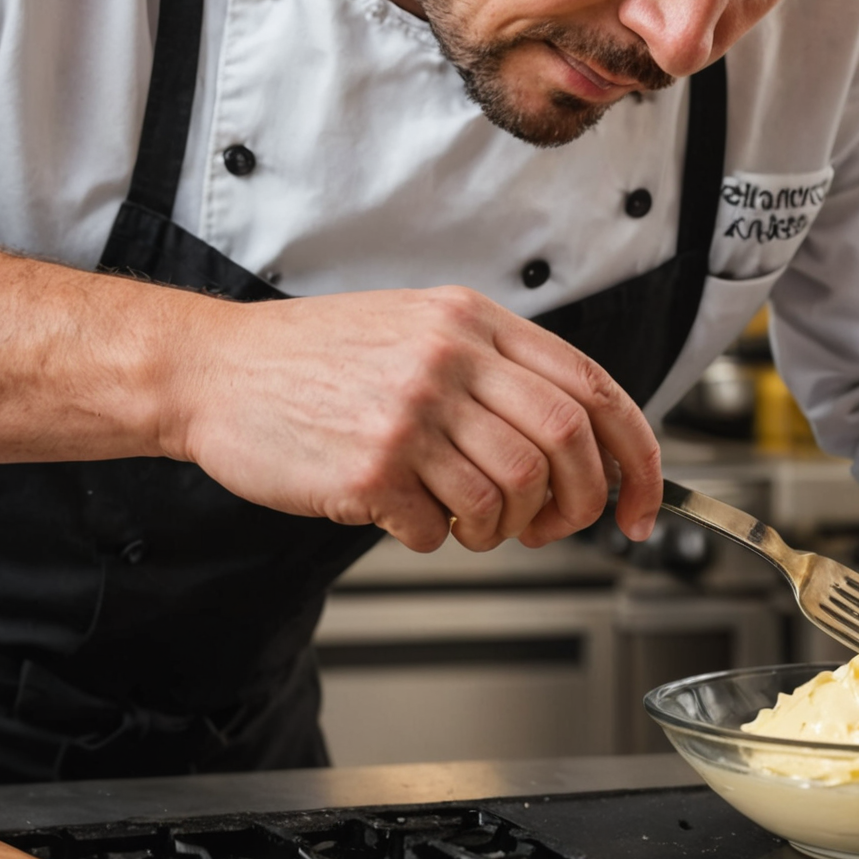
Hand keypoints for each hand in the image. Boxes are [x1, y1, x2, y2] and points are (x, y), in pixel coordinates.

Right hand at [161, 286, 663, 553]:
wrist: (213, 370)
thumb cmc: (312, 359)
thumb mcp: (415, 327)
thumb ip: (493, 369)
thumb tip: (577, 443)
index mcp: (471, 321)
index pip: (592, 388)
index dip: (638, 456)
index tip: (644, 504)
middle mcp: (449, 359)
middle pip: (565, 446)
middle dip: (578, 504)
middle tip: (555, 526)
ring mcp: (410, 413)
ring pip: (510, 495)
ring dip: (501, 529)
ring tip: (467, 521)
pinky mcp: (372, 468)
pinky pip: (438, 528)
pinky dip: (433, 538)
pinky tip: (405, 514)